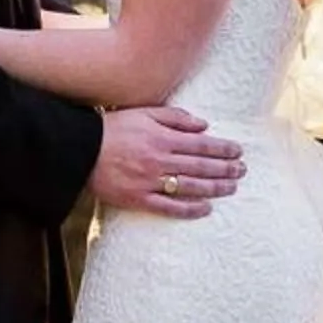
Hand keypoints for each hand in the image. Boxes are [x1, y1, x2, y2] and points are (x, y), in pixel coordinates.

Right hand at [89, 106, 244, 218]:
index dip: (223, 149)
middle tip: (242, 170)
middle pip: (201, 166)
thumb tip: (203, 125)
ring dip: (215, 188)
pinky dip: (190, 209)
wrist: (80, 149)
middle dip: (225, 168)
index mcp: (162, 138)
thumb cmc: (112, 128)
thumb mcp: (143, 113)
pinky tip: (206, 208)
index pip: (201, 145)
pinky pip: (169, 207)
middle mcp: (160, 161)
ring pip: (191, 187)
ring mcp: (150, 182)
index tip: (238, 151)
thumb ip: (175, 118)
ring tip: (232, 187)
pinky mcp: (139, 198)